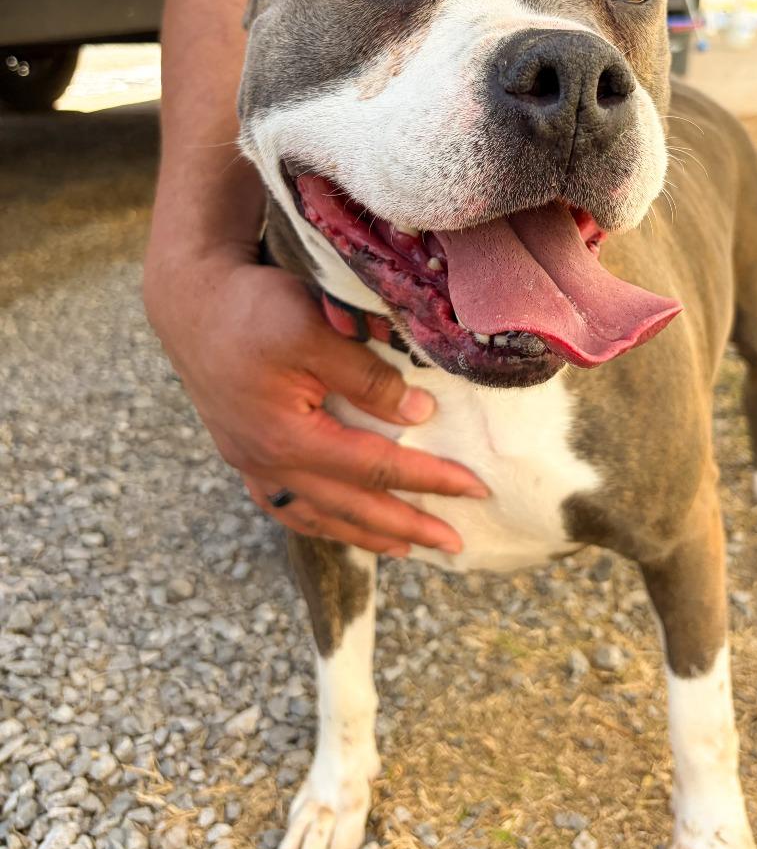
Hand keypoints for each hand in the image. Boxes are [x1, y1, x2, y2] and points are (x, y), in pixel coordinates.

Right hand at [144, 247, 486, 555]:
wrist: (189, 300)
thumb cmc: (251, 309)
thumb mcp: (314, 330)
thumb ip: (367, 378)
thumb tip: (419, 416)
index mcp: (287, 437)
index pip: (376, 468)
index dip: (429, 479)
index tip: (475, 488)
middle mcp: (266, 462)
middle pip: (349, 507)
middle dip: (407, 527)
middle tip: (455, 544)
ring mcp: (250, 462)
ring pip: (316, 515)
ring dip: (365, 534)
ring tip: (407, 548)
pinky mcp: (242, 452)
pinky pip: (285, 504)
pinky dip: (319, 521)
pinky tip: (339, 525)